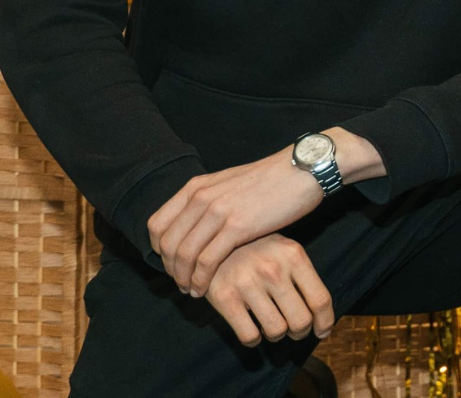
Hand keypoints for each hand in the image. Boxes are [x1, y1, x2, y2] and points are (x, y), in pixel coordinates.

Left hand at [148, 146, 325, 296]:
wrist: (303, 170)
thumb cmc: (271, 180)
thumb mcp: (229, 184)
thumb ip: (208, 201)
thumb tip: (196, 225)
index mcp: (196, 187)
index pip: (157, 225)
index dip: (159, 250)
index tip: (172, 263)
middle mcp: (201, 197)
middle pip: (167, 243)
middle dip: (170, 269)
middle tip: (181, 283)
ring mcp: (218, 211)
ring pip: (184, 254)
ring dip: (183, 278)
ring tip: (192, 291)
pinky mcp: (238, 226)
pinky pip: (207, 260)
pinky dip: (201, 279)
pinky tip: (205, 288)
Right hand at [205, 234, 335, 346]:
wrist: (211, 239)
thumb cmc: (256, 249)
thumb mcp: (284, 250)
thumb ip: (303, 276)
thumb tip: (321, 315)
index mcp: (294, 255)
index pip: (320, 299)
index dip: (325, 321)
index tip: (323, 331)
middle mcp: (273, 269)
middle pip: (301, 320)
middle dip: (301, 332)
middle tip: (294, 330)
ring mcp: (247, 283)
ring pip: (277, 331)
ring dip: (277, 335)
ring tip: (272, 326)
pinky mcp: (224, 297)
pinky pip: (249, 336)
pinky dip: (254, 340)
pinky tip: (253, 330)